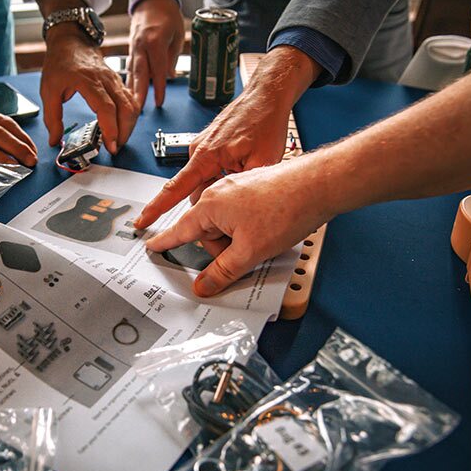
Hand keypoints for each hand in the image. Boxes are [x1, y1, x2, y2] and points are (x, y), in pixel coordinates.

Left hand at [41, 26, 139, 153]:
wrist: (70, 41)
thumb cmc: (60, 62)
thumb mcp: (48, 90)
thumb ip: (52, 118)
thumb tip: (54, 140)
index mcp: (88, 80)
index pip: (107, 108)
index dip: (111, 129)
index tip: (110, 145)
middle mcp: (106, 80)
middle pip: (126, 109)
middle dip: (124, 132)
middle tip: (114, 148)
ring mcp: (115, 80)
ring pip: (132, 105)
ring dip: (128, 126)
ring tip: (118, 140)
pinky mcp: (118, 82)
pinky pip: (131, 101)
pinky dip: (129, 116)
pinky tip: (121, 126)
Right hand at [128, 0, 184, 108]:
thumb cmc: (167, 14)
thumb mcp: (177, 34)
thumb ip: (172, 57)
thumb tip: (169, 77)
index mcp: (154, 40)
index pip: (158, 69)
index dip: (158, 87)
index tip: (159, 102)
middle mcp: (141, 45)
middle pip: (140, 74)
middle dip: (138, 94)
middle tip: (136, 112)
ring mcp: (134, 48)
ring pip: (132, 73)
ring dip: (130, 91)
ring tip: (128, 109)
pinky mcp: (131, 50)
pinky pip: (130, 69)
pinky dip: (128, 83)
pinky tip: (125, 95)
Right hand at [135, 46, 319, 228]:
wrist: (267, 96)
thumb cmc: (264, 121)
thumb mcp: (262, 163)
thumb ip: (241, 189)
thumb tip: (231, 208)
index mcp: (206, 155)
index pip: (175, 189)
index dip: (157, 208)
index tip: (142, 221)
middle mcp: (199, 150)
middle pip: (195, 192)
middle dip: (213, 203)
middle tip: (240, 200)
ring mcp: (203, 147)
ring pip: (205, 182)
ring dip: (221, 187)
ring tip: (247, 176)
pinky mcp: (210, 145)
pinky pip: (210, 170)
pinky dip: (223, 176)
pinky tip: (243, 167)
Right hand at [145, 158, 327, 296]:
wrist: (318, 185)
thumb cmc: (285, 210)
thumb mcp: (249, 252)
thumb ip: (222, 272)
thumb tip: (203, 286)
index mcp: (210, 205)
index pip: (180, 229)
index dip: (165, 242)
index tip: (152, 246)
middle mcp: (219, 191)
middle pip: (207, 231)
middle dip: (222, 249)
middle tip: (244, 256)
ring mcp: (238, 187)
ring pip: (226, 223)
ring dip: (238, 238)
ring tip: (263, 240)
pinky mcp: (254, 187)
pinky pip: (241, 214)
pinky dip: (250, 227)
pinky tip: (269, 230)